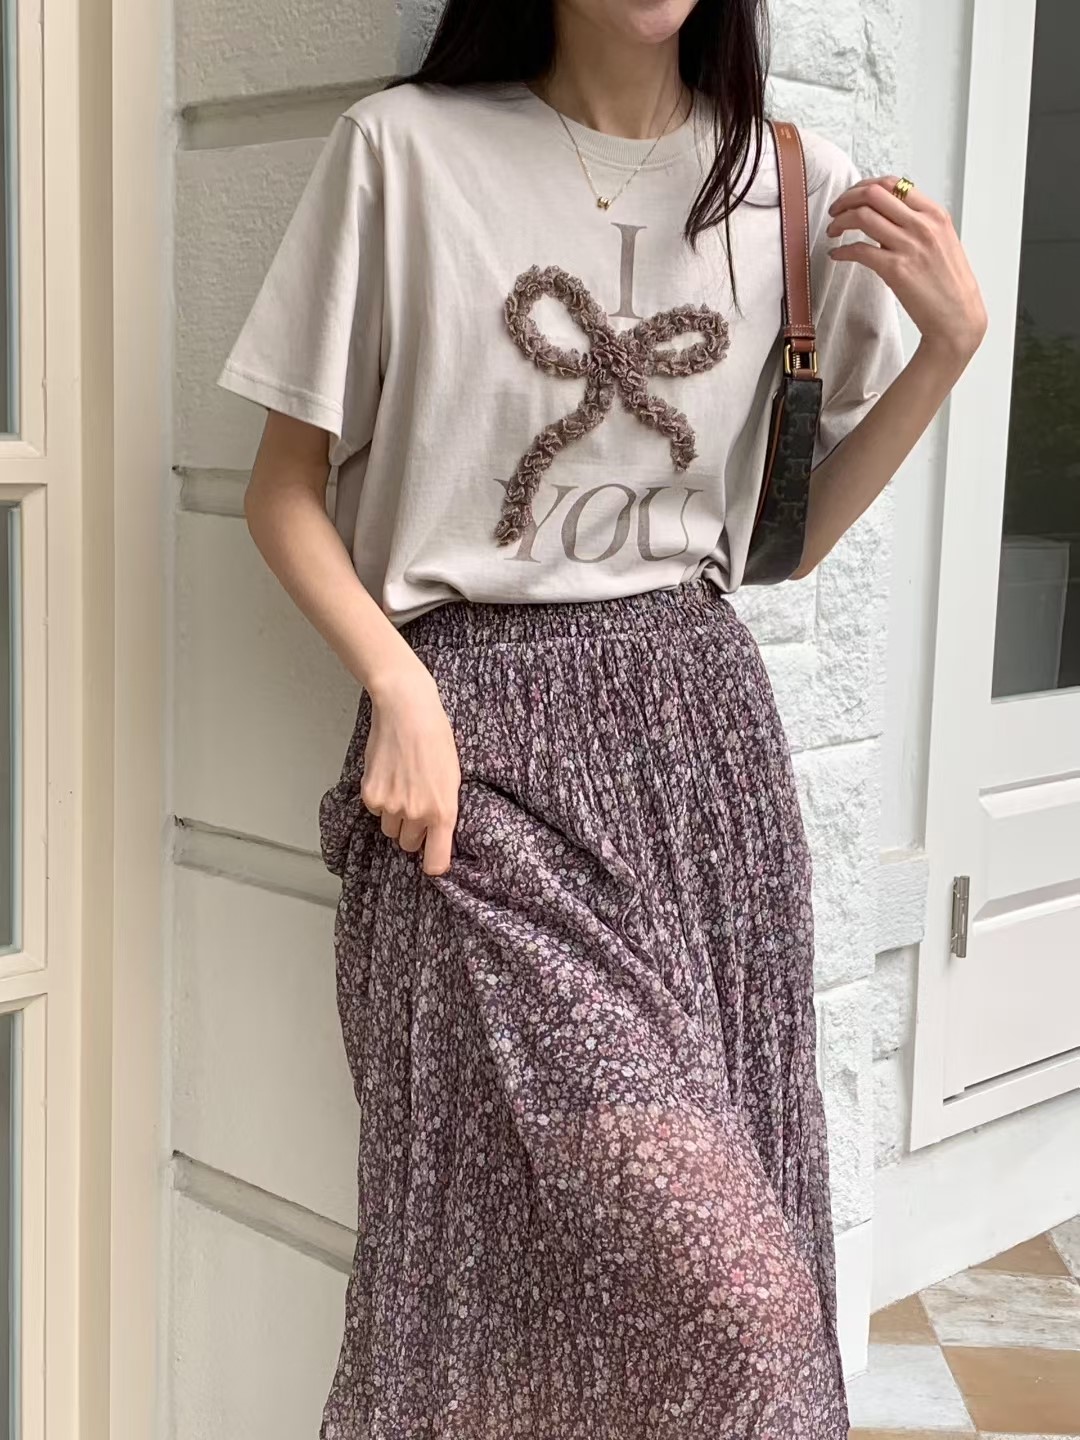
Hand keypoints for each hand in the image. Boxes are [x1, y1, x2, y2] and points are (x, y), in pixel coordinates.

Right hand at [361, 664, 461, 876]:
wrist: (407, 711)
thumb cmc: (435, 737)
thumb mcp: (453, 778)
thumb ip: (444, 809)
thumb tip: (435, 833)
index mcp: (443, 811)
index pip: (435, 862)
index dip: (433, 862)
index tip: (432, 856)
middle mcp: (417, 814)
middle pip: (408, 844)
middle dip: (412, 830)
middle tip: (416, 804)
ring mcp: (391, 805)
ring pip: (390, 828)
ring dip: (395, 815)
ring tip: (403, 785)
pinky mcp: (370, 794)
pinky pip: (374, 811)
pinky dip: (380, 799)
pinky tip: (389, 776)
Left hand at [825, 175, 987, 368]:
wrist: (957, 316)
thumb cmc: (949, 284)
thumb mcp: (942, 241)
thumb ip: (918, 224)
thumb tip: (890, 215)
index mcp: (934, 214)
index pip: (893, 183)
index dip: (865, 186)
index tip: (853, 195)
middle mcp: (922, 225)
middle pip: (873, 194)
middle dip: (846, 198)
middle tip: (836, 210)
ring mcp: (908, 246)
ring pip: (862, 216)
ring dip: (839, 221)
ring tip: (833, 231)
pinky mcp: (895, 269)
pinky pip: (859, 250)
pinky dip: (841, 250)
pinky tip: (836, 254)